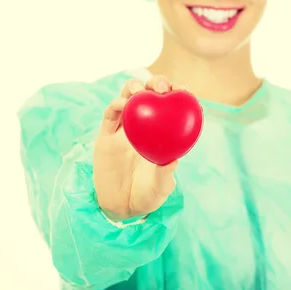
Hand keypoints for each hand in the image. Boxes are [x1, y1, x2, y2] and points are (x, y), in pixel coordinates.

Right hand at [92, 75, 186, 220]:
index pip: (172, 105)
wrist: (120, 207)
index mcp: (161, 133)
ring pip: (128, 97)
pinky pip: (110, 115)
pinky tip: (123, 104)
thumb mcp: (159, 188)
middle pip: (150, 94)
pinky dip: (116, 104)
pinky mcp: (106, 136)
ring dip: (134, 87)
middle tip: (161, 89)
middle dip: (156, 82)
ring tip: (140, 91)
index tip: (184, 90)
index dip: (178, 92)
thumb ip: (164, 176)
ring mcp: (124, 129)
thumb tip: (174, 161)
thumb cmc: (146, 196)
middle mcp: (143, 126)